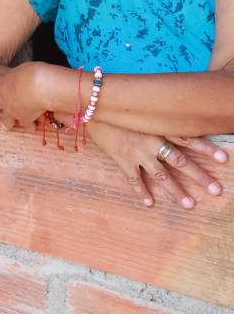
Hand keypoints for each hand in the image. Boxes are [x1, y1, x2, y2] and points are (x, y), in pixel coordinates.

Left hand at [0, 62, 48, 131]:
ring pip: (8, 120)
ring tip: (8, 127)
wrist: (39, 87)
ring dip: (8, 123)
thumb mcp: (20, 69)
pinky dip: (30, 125)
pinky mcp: (24, 119)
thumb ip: (16, 76)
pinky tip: (33, 127)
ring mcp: (12, 111)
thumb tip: (20, 79)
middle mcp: (2, 99)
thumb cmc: (31, 73)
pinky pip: (27, 124)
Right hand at [88, 121, 226, 208]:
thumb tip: (176, 121)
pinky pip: (134, 179)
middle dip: (199, 176)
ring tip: (190, 204)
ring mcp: (137, 152)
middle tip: (216, 190)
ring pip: (161, 175)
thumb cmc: (119, 108)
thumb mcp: (143, 110)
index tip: (224, 159)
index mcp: (160, 127)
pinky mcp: (122, 159)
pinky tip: (150, 204)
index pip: (189, 139)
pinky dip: (141, 191)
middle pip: (181, 162)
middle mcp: (152, 141)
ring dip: (175, 190)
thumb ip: (159, 117)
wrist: (92, 109)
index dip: (207, 148)